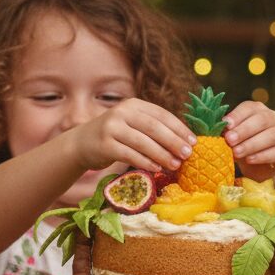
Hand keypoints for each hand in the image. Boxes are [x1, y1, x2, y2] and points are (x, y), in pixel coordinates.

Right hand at [70, 98, 194, 173]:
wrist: (82, 143)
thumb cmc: (115, 136)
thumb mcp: (132, 125)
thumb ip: (152, 128)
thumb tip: (184, 143)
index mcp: (134, 105)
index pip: (161, 115)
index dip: (179, 128)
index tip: (193, 142)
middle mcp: (122, 112)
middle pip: (154, 127)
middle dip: (173, 142)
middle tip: (188, 154)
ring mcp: (111, 127)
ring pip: (143, 142)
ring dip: (162, 155)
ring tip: (175, 165)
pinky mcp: (104, 144)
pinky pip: (129, 154)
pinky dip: (145, 162)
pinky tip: (156, 168)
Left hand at [223, 101, 274, 181]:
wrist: (257, 167)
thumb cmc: (241, 146)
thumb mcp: (233, 137)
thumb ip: (227, 132)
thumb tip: (213, 130)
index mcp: (258, 110)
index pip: (249, 108)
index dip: (237, 115)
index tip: (225, 124)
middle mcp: (273, 118)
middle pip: (261, 120)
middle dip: (243, 130)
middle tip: (229, 140)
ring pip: (270, 136)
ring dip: (251, 144)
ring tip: (236, 152)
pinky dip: (261, 156)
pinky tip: (249, 160)